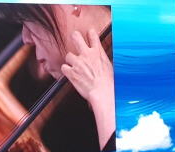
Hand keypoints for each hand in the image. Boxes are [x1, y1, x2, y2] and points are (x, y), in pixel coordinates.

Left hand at [60, 29, 114, 145]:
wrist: (104, 93)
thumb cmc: (109, 84)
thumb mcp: (110, 67)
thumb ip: (102, 60)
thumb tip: (101, 60)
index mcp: (98, 52)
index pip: (92, 35)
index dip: (89, 34)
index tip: (89, 35)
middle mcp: (87, 55)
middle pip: (76, 37)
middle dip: (75, 37)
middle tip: (75, 39)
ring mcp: (78, 63)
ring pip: (68, 55)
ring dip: (70, 61)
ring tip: (75, 67)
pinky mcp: (71, 72)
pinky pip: (64, 67)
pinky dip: (66, 71)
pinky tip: (70, 74)